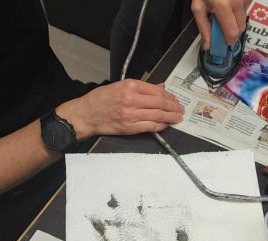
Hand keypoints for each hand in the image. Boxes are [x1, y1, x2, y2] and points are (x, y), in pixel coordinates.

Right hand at [57, 80, 183, 139]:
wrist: (86, 114)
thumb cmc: (101, 99)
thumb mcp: (120, 86)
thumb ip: (142, 87)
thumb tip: (161, 87)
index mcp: (129, 85)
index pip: (156, 90)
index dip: (169, 96)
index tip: (175, 99)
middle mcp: (131, 99)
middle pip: (160, 103)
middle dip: (173, 107)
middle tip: (181, 110)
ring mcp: (131, 114)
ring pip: (158, 115)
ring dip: (171, 117)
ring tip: (178, 118)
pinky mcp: (130, 127)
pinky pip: (150, 126)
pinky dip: (160, 126)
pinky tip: (166, 125)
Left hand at [192, 0, 246, 49]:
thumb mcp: (198, 6)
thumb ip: (203, 27)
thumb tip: (208, 45)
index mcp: (223, 6)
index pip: (233, 33)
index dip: (230, 40)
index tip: (226, 41)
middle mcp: (236, 1)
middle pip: (241, 27)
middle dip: (233, 29)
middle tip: (223, 24)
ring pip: (244, 17)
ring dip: (236, 18)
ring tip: (225, 9)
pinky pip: (246, 6)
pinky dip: (239, 7)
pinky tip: (230, 2)